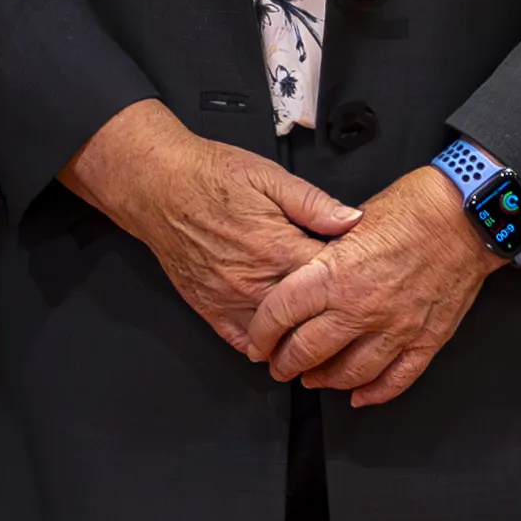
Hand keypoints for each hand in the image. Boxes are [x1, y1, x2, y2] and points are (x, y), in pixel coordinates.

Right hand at [60, 100, 358, 350]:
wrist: (156, 185)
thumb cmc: (211, 175)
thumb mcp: (269, 176)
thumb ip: (314, 203)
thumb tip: (354, 220)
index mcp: (278, 247)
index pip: (331, 278)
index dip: (352, 278)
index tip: (364, 278)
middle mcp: (256, 281)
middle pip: (310, 316)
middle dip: (332, 314)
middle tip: (351, 312)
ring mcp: (231, 300)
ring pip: (279, 337)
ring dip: (301, 338)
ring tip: (323, 336)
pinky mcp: (209, 308)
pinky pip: (242, 341)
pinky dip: (264, 346)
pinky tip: (281, 342)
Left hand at [240, 166, 496, 405]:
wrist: (468, 215)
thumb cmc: (411, 207)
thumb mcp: (350, 219)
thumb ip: (322, 253)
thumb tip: (300, 273)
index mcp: (335, 274)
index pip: (281, 314)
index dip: (262, 333)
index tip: (257, 341)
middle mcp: (361, 308)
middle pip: (308, 351)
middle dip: (285, 364)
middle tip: (278, 366)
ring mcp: (395, 329)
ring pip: (349, 374)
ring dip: (325, 381)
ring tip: (313, 379)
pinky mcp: (426, 340)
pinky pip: (396, 380)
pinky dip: (374, 393)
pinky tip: (359, 395)